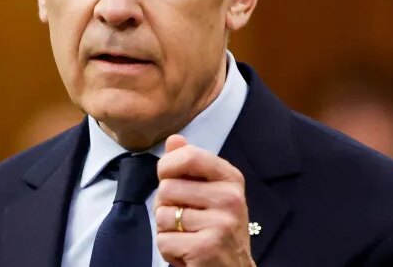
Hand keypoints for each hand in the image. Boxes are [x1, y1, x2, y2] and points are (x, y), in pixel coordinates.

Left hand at [154, 135, 255, 266]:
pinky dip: (168, 250)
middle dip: (166, 205)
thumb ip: (191, 165)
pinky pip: (164, 240)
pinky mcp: (206, 248)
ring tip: (188, 236)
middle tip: (186, 220)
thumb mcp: (210, 192)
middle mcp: (230, 198)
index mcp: (231, 179)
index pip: (189, 156)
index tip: (169, 179)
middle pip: (167, 187)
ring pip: (162, 215)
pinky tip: (187, 253)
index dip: (167, 167)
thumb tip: (174, 139)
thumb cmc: (217, 229)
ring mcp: (220, 224)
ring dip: (167, 230)